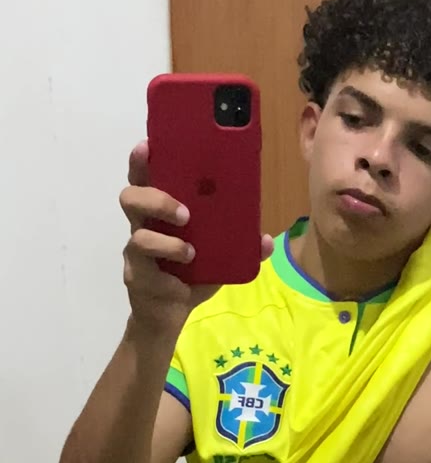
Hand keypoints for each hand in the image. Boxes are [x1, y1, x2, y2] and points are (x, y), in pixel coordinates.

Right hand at [119, 140, 274, 336]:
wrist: (168, 316)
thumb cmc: (190, 277)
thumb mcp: (220, 258)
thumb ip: (240, 246)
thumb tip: (267, 240)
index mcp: (160, 213)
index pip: (146, 178)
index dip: (142, 160)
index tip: (149, 145)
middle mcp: (143, 226)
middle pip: (131, 197)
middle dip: (156, 198)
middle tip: (185, 212)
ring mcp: (136, 253)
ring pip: (138, 236)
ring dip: (167, 242)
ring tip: (190, 251)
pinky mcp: (137, 278)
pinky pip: (147, 270)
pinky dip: (170, 275)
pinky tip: (183, 280)